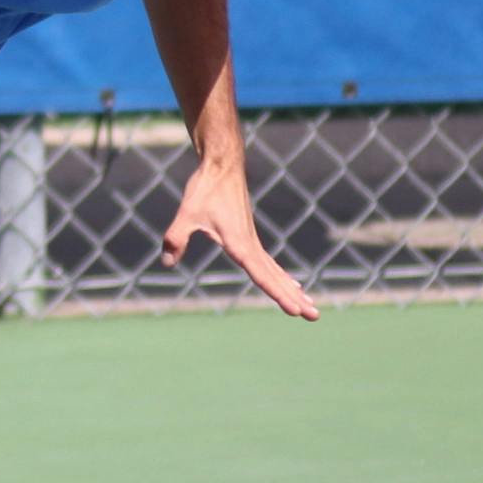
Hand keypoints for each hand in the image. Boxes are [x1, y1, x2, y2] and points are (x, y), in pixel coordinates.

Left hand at [161, 164, 319, 319]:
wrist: (221, 166)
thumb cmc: (204, 189)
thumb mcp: (186, 215)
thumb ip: (176, 239)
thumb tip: (168, 262)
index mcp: (240, 244)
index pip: (263, 276)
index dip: (278, 295)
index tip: (295, 310)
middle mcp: (250, 245)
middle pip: (276, 278)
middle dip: (294, 299)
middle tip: (315, 317)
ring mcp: (251, 241)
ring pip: (275, 271)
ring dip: (291, 290)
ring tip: (310, 306)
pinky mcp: (248, 237)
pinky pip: (269, 263)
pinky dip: (281, 276)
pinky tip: (293, 284)